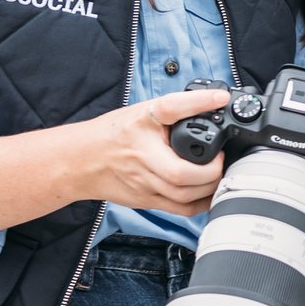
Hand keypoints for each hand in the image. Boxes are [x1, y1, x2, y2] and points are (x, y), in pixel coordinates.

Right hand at [71, 87, 229, 215]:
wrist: (82, 160)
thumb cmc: (114, 134)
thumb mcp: (141, 112)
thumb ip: (173, 110)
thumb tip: (212, 103)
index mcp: (141, 124)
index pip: (170, 108)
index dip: (197, 101)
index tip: (220, 97)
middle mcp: (142, 154)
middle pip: (181, 171)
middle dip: (211, 168)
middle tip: (221, 157)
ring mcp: (143, 182)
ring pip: (184, 194)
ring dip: (210, 186)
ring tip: (218, 173)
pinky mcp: (147, 200)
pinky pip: (181, 209)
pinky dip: (202, 203)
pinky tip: (209, 192)